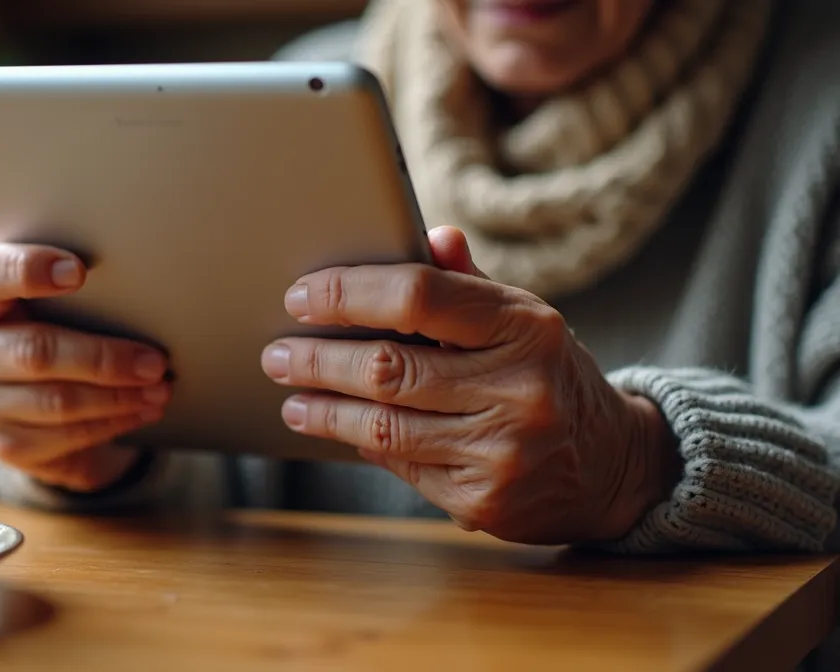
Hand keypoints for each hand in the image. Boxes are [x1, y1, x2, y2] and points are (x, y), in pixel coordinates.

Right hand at [0, 243, 170, 491]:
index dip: (26, 271)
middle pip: (34, 352)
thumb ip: (70, 285)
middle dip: (102, 358)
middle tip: (154, 360)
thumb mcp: (48, 297)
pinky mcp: (5, 443)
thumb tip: (138, 282)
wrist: (31, 390)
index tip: (78, 271)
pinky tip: (142, 411)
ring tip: (159, 388)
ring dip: (117, 397)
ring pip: (55, 402)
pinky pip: (64, 437)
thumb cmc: (49, 322)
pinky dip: (111, 423)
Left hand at [261, 227, 678, 544]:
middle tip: (276, 353)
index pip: (418, 295)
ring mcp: (501, 450)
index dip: (348, 293)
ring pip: (383, 425)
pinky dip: (363, 443)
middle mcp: (518, 388)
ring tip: (292, 396)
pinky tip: (338, 428)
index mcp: (525, 326)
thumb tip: (428, 235)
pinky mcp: (483, 500)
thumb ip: (469, 283)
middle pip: (386, 367)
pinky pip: (401, 464)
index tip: (301, 296)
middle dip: (316, 359)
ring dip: (323, 409)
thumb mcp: (524, 319)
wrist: (613, 465)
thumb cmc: (550, 375)